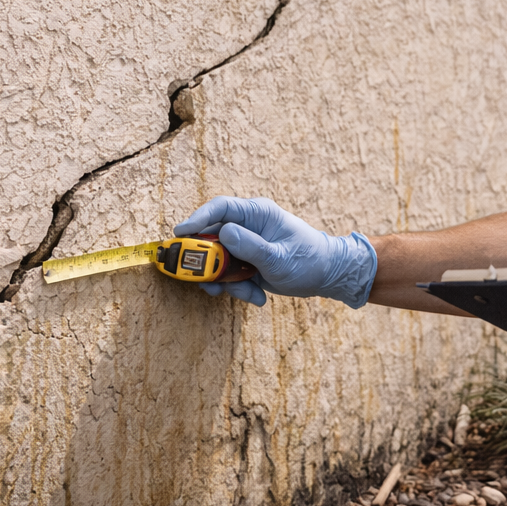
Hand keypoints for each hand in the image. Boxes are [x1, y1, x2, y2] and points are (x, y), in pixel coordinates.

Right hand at [174, 196, 376, 308]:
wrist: (326, 275)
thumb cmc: (309, 260)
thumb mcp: (279, 257)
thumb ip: (251, 246)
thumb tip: (223, 233)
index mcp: (257, 213)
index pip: (220, 208)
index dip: (197, 218)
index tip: (180, 234)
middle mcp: (248, 226)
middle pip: (211, 238)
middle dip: (208, 263)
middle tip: (207, 282)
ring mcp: (245, 245)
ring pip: (217, 262)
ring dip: (225, 282)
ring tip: (247, 293)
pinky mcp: (245, 263)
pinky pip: (228, 275)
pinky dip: (237, 289)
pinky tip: (258, 297)